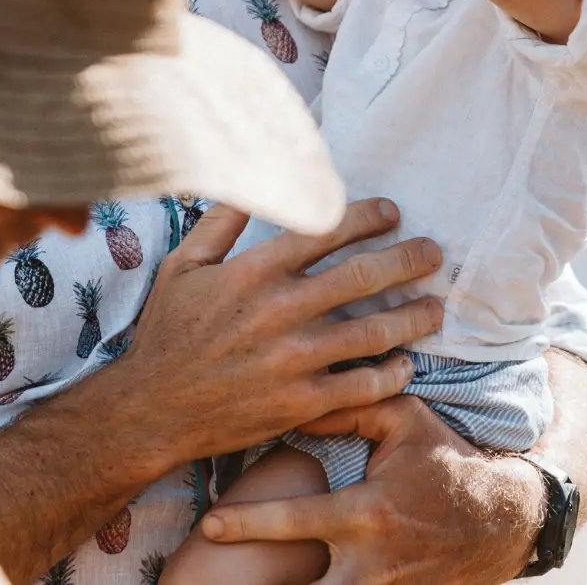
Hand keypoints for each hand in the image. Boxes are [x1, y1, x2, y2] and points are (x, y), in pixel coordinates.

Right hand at [113, 201, 445, 467]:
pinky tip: (405, 364)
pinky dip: (392, 374)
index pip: (325, 230)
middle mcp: (279, 311)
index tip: (392, 212)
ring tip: (433, 307)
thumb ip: (221, 220)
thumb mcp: (183, 265)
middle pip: (362, 276)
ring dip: (412, 316)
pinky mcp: (302, 403)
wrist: (153, 409)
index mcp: (253, 272)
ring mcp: (294, 360)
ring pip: (373, 332)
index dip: (366, 216)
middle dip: (406, 259)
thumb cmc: (168, 333)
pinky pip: (362, 387)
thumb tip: (252, 176)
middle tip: (433, 252)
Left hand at [198, 397, 544, 584]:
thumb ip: (349, 408)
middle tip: (211, 582)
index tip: (210, 526)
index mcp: (368, 512)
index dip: (248, 524)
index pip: (296, 521)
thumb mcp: (404, 420)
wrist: (502, 517)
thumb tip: (294, 402)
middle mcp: (372, 561)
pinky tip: (286, 584)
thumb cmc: (445, 459)